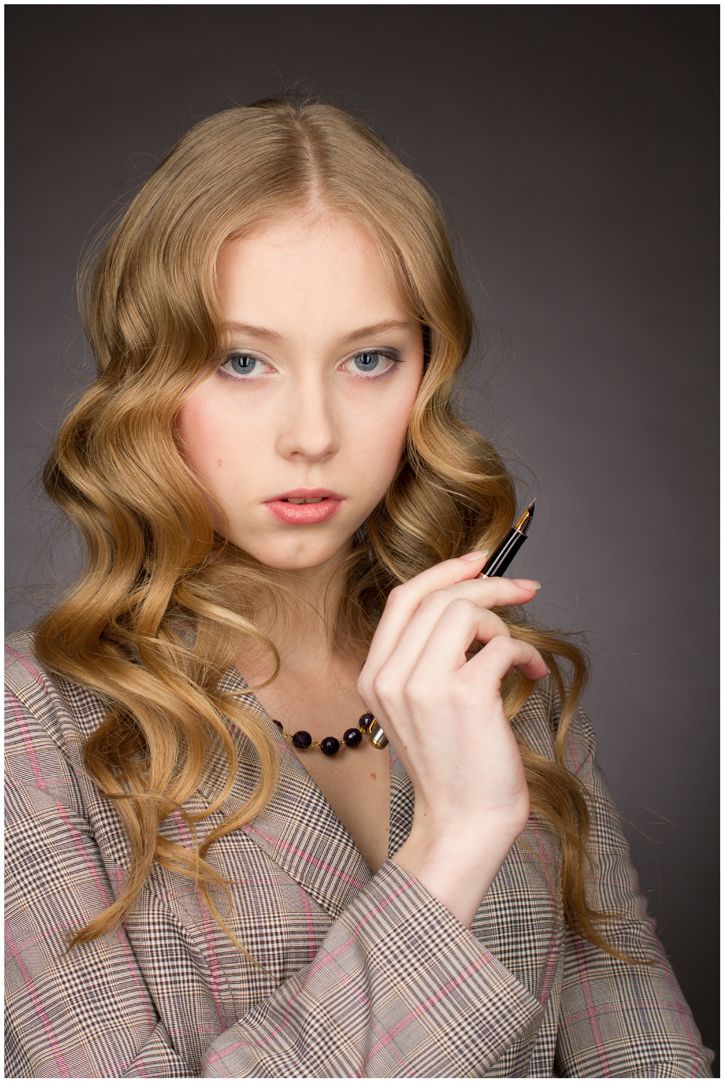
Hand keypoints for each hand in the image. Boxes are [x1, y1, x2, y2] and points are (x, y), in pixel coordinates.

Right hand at [358, 553, 546, 848]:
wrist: (463, 824)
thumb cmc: (454, 766)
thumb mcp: (419, 706)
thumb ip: (427, 657)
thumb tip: (471, 602)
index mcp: (374, 675)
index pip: (403, 598)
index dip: (443, 572)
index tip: (479, 561)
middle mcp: (391, 676)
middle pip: (440, 597)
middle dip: (490, 585)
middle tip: (525, 591)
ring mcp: (424, 685)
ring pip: (468, 611)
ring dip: (505, 625)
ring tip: (518, 655)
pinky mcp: (465, 695)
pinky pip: (502, 644)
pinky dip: (526, 653)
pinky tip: (533, 675)